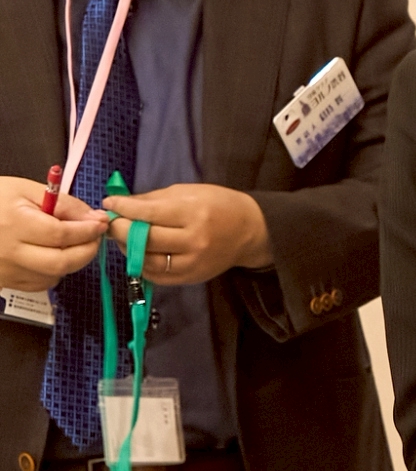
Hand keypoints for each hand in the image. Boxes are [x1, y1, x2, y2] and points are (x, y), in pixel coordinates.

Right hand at [0, 175, 106, 290]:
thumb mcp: (26, 190)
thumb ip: (63, 203)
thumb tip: (94, 218)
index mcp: (14, 224)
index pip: (61, 234)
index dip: (88, 231)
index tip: (100, 224)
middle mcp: (9, 252)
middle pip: (61, 262)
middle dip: (87, 251)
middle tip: (94, 238)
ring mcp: (6, 271)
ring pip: (53, 276)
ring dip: (71, 262)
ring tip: (70, 244)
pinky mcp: (4, 281)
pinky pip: (39, 283)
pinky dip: (53, 271)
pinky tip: (50, 254)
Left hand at [102, 183, 271, 285]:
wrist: (250, 231)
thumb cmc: (219, 205)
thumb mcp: (188, 192)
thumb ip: (153, 200)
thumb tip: (119, 204)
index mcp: (193, 214)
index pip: (148, 213)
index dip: (123, 208)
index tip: (109, 203)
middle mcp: (193, 241)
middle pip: (144, 239)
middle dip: (120, 229)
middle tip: (111, 222)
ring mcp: (192, 263)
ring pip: (146, 261)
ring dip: (127, 249)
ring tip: (124, 238)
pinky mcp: (191, 278)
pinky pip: (156, 275)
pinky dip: (141, 264)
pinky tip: (140, 252)